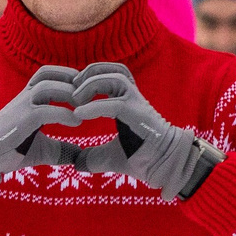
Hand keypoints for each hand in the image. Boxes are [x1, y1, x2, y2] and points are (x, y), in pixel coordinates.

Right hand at [0, 65, 89, 182]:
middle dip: (73, 81)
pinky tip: (77, 122)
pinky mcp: (20, 122)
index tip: (88, 89)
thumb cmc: (10, 150)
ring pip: (47, 86)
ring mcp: (20, 107)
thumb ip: (60, 147)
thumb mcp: (42, 148)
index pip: (49, 73)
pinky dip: (63, 114)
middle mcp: (24, 97)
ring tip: (85, 106)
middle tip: (92, 94)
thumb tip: (79, 156)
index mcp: (28, 98)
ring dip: (69, 93)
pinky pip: (44, 111)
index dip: (69, 76)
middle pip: (50, 74)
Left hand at [69, 62, 221, 200]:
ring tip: (75, 100)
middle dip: (88, 74)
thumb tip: (75, 164)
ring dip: (90, 85)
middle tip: (71, 91)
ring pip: (115, 79)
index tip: (72, 90)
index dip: (89, 76)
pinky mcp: (139, 116)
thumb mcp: (109, 155)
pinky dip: (94, 107)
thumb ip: (92, 155)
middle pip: (112, 69)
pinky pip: (114, 104)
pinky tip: (78, 115)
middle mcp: (134, 97)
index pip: (110, 73)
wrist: (164, 166)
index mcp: (128, 100)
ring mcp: (138, 104)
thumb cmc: (141, 158)